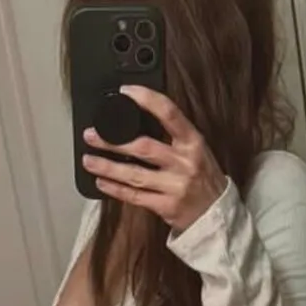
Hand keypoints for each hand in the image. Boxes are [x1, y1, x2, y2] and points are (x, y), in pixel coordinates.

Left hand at [82, 86, 226, 232]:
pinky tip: (101, 181)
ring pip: (134, 175)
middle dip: (113, 141)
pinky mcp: (166, 206)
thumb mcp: (195, 149)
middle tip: (91, 135)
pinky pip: (135, 196)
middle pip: (143, 147)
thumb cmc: (202, 176)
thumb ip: (173, 135)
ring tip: (89, 160)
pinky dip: (115, 189)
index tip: (126, 92)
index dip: (146, 99)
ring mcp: (175, 186)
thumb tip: (137, 116)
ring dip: (107, 167)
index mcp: (193, 142)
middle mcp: (184, 162)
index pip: (169, 113)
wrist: (216, 213)